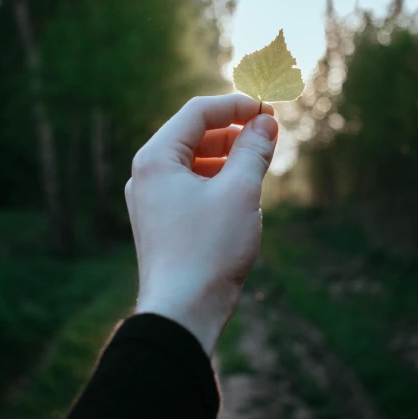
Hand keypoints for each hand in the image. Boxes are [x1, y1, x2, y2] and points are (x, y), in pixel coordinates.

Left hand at [125, 94, 278, 355]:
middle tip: (271, 135)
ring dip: (229, 157)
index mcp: (156, 158)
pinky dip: (218, 181)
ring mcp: (151, 200)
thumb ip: (253, 149)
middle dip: (234, 132)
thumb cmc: (208, 250)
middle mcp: (146, 175)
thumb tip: (266, 122)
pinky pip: (191, 187)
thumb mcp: (240, 192)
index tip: (269, 110)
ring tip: (261, 164)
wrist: (182, 313)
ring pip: (195, 162)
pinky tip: (243, 194)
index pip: (198, 112)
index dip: (237, 105)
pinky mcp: (162, 222)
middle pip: (194, 135)